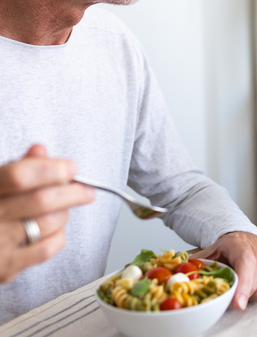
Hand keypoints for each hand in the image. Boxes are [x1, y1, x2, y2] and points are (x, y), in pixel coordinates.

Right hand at [0, 144, 95, 282]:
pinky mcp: (5, 268)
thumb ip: (14, 169)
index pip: (19, 176)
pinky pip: (46, 249)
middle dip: (72, 193)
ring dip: (64, 214)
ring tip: (62, 209)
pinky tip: (53, 230)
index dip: (51, 169)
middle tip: (87, 190)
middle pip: (41, 201)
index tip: (71, 167)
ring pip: (48, 223)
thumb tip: (40, 150)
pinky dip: (57, 236)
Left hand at [192, 231, 256, 310]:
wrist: (243, 237)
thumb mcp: (211, 253)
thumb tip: (182, 279)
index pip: (246, 263)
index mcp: (241, 243)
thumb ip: (199, 266)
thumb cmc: (227, 249)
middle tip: (235, 294)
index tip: (238, 304)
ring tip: (247, 286)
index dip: (243, 285)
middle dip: (245, 295)